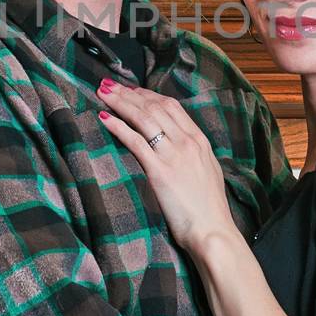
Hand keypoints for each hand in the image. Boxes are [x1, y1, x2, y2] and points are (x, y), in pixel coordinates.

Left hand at [95, 79, 233, 251]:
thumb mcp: (207, 172)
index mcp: (199, 141)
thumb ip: (193, 154)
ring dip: (121, 103)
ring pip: (144, 118)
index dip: (148, 95)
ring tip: (102, 93)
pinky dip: (118, 127)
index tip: (131, 90)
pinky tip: (104, 118)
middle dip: (129, 93)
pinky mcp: (159, 171)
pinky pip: (135, 141)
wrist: (213, 231)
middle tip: (108, 84)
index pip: (171, 106)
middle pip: (154, 107)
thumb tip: (178, 146)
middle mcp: (187, 142)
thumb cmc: (208, 209)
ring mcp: (173, 155)